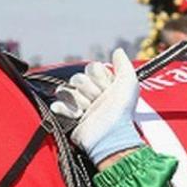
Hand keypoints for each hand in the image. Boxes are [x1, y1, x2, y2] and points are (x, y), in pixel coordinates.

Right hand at [51, 48, 143, 164]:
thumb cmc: (122, 112)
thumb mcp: (129, 84)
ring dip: (80, 101)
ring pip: (67, 90)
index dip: (100, 78)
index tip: (109, 89)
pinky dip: (66, 109)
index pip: (92, 68)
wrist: (110, 135)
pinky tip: (77, 115)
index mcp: (104, 84)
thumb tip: (118, 50)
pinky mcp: (68, 116)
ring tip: (90, 111)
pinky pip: (57, 104)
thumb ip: (124, 65)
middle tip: (100, 102)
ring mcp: (78, 104)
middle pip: (78, 77)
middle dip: (91, 90)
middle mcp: (91, 93)